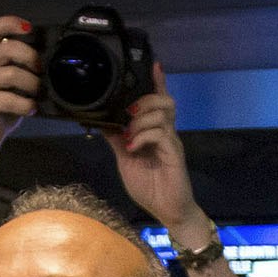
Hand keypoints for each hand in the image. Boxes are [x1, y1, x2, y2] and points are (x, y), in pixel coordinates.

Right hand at [0, 16, 38, 147]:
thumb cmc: (6, 101)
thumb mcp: (17, 78)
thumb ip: (25, 64)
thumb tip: (51, 55)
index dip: (10, 23)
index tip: (29, 28)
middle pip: (6, 47)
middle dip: (30, 56)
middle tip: (41, 70)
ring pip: (10, 73)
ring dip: (31, 83)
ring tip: (37, 93)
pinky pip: (9, 99)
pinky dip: (25, 104)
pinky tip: (31, 108)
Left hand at [104, 82, 199, 235]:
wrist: (168, 212)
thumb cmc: (150, 188)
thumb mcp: (125, 161)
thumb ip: (117, 141)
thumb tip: (102, 123)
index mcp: (156, 133)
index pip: (159, 103)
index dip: (158, 83)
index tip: (154, 64)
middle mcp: (167, 133)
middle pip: (165, 101)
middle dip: (145, 99)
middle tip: (129, 110)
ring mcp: (172, 143)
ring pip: (162, 114)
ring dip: (140, 120)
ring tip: (129, 135)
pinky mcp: (174, 154)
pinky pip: (160, 133)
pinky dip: (143, 136)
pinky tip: (133, 147)